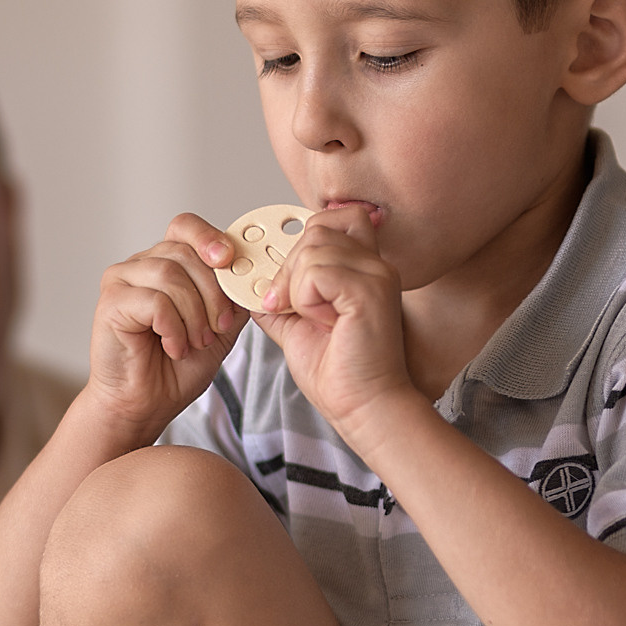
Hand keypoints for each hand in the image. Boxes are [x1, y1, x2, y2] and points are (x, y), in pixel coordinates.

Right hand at [81, 214, 247, 441]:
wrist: (145, 404)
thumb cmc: (175, 368)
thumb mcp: (220, 328)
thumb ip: (232, 297)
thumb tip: (251, 272)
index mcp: (166, 263)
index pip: (186, 227)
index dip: (209, 238)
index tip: (229, 260)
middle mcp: (141, 265)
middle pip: (184, 253)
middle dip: (212, 293)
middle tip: (217, 328)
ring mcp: (121, 281)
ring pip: (170, 275)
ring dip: (194, 314)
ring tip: (195, 342)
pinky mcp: (111, 303)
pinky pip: (155, 301)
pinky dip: (174, 328)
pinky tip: (174, 347)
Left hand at [257, 202, 419, 442]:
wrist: (362, 407)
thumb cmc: (340, 374)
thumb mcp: (296, 327)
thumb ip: (278, 299)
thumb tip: (250, 283)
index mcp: (363, 268)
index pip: (332, 219)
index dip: (300, 242)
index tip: (286, 285)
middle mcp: (376, 264)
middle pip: (316, 229)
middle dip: (288, 267)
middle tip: (287, 306)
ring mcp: (376, 274)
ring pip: (312, 249)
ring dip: (296, 287)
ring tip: (313, 319)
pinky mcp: (369, 290)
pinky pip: (316, 272)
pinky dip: (305, 299)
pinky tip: (323, 323)